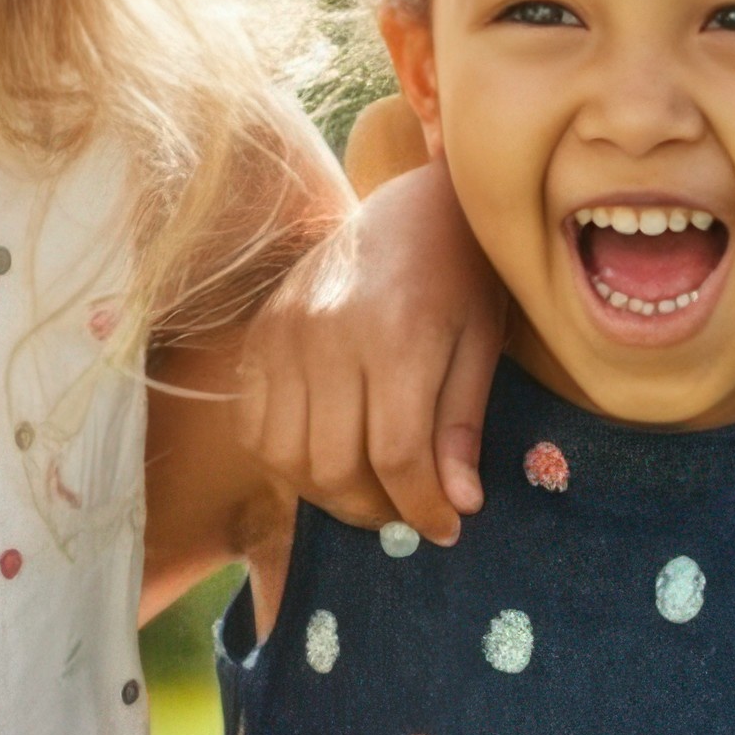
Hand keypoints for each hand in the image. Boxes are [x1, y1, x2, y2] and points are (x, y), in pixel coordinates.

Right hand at [242, 161, 504, 543]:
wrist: (409, 205)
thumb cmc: (460, 275)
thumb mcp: (480, 343)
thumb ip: (461, 426)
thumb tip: (457, 506)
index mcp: (397, 336)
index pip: (397, 455)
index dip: (421, 507)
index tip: (446, 529)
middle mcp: (329, 336)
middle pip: (334, 465)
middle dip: (375, 510)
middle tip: (406, 515)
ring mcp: (284, 335)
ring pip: (286, 457)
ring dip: (326, 495)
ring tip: (369, 493)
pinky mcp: (258, 335)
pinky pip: (255, 428)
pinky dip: (285, 462)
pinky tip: (325, 459)